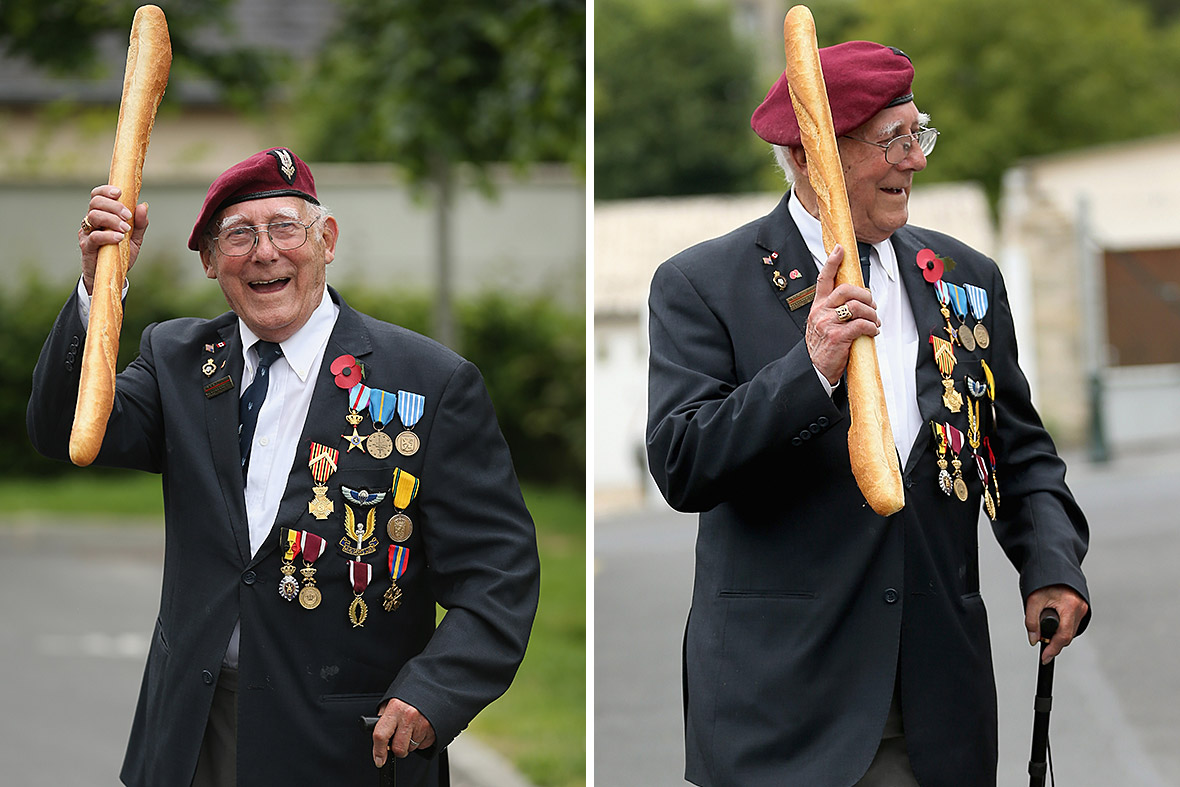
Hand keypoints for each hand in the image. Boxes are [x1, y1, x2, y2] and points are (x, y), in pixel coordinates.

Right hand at [80, 185, 148, 294]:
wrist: (111, 275)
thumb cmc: (120, 254)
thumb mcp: (134, 238)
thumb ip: (139, 223)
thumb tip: (143, 205)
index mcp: (101, 215)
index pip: (97, 196)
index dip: (106, 190)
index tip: (120, 193)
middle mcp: (91, 221)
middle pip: (95, 202)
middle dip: (114, 205)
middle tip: (127, 215)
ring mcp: (87, 233)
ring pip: (93, 216)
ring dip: (112, 219)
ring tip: (125, 229)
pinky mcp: (86, 247)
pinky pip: (94, 236)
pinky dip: (108, 235)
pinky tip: (119, 238)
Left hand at [372, 698, 436, 766]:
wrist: (433, 688)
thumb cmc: (410, 696)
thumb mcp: (392, 701)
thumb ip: (384, 718)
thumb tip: (378, 737)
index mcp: (396, 708)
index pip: (381, 735)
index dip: (378, 751)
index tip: (379, 760)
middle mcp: (409, 715)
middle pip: (399, 748)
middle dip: (397, 750)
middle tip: (398, 740)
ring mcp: (423, 723)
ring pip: (411, 748)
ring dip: (410, 743)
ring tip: (412, 728)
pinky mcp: (434, 730)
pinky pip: (423, 745)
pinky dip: (421, 741)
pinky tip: (421, 728)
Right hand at [805, 244, 879, 384]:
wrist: (813, 370)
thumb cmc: (822, 347)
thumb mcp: (822, 323)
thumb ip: (834, 310)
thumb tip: (858, 301)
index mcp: (818, 306)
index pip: (824, 278)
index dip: (832, 262)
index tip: (840, 249)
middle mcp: (821, 311)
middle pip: (847, 289)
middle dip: (866, 295)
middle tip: (871, 305)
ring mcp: (828, 323)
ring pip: (858, 307)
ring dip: (872, 314)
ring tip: (874, 322)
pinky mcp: (838, 336)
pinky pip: (862, 325)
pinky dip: (872, 328)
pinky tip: (872, 333)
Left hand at [1025, 584, 1088, 663]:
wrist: (1053, 567)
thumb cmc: (1044, 581)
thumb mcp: (1033, 600)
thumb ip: (1031, 621)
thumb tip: (1034, 639)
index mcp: (1070, 606)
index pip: (1063, 635)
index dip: (1053, 649)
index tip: (1045, 657)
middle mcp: (1080, 608)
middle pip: (1067, 635)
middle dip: (1053, 641)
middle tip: (1040, 640)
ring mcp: (1083, 608)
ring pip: (1070, 630)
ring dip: (1057, 634)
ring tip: (1044, 629)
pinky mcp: (1082, 607)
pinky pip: (1072, 623)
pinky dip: (1062, 627)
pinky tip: (1053, 623)